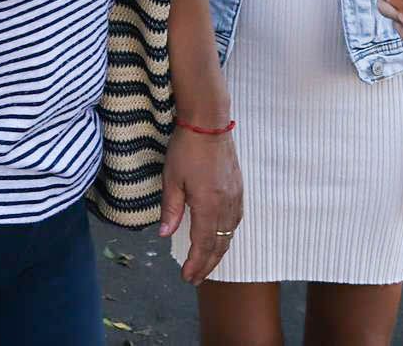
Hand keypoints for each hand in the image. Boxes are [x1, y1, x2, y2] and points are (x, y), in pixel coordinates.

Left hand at [160, 123, 243, 283]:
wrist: (209, 123)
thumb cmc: (186, 148)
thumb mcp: (171, 179)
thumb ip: (171, 209)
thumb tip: (164, 234)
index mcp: (209, 205)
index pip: (203, 244)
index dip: (195, 264)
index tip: (187, 278)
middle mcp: (226, 205)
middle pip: (219, 245)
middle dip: (207, 264)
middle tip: (195, 279)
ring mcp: (235, 196)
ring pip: (230, 234)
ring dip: (218, 252)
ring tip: (206, 264)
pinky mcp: (238, 188)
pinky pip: (235, 220)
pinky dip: (227, 235)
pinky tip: (221, 238)